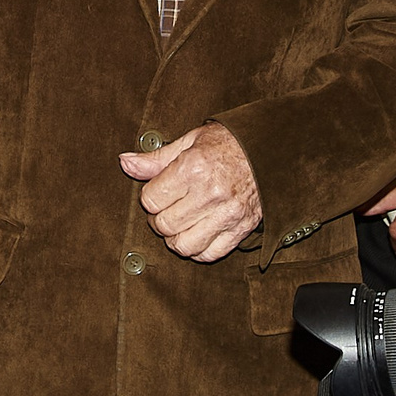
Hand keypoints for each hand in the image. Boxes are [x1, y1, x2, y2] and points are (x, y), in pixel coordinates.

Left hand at [119, 123, 261, 262]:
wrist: (270, 150)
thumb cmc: (227, 144)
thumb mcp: (190, 142)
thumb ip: (156, 159)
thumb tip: (125, 163)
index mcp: (194, 168)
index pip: (151, 200)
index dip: (149, 198)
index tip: (158, 191)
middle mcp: (211, 194)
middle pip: (165, 225)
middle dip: (159, 219)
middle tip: (167, 208)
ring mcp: (228, 214)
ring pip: (184, 245)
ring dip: (176, 238)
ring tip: (180, 223)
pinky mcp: (242, 229)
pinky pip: (210, 254)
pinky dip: (199, 250)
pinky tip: (198, 233)